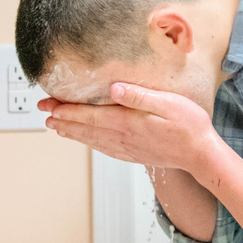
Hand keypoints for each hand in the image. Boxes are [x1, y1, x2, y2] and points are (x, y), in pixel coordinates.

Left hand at [38, 83, 218, 173]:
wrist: (198, 155)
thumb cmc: (187, 127)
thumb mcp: (167, 104)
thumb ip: (138, 96)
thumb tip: (113, 88)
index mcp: (127, 123)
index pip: (89, 115)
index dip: (66, 111)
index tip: (49, 106)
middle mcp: (122, 138)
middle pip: (85, 129)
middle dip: (62, 122)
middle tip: (44, 116)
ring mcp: (126, 148)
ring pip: (91, 140)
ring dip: (72, 134)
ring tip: (57, 129)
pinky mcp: (131, 154)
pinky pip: (104, 150)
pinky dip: (89, 144)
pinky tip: (85, 142)